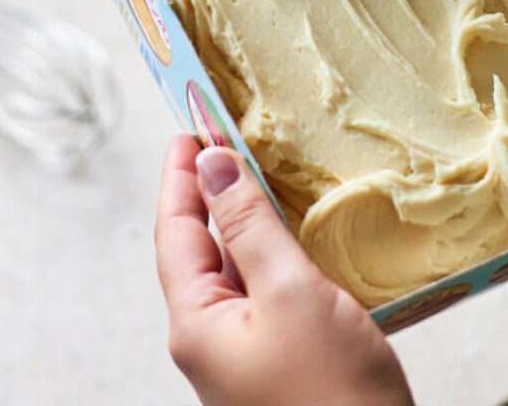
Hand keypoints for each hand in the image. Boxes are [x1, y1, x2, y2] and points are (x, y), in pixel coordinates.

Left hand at [155, 135, 412, 405]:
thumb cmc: (332, 393)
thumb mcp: (290, 292)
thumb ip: (250, 227)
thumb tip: (214, 167)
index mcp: (197, 322)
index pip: (175, 230)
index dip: (180, 175)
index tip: (188, 128)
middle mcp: (210, 338)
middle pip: (197, 248)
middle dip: (205, 191)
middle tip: (221, 139)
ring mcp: (243, 353)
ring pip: (230, 269)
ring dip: (239, 219)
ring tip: (253, 173)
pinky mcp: (277, 360)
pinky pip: (260, 290)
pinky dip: (268, 250)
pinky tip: (289, 234)